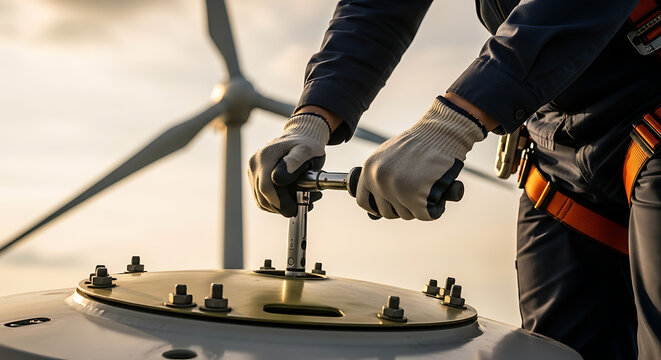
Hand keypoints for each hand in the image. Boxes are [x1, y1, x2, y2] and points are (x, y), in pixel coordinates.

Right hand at [248, 113, 329, 216]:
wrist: (301, 137)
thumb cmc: (307, 145)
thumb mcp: (306, 151)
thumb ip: (294, 162)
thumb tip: (277, 179)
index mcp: (265, 157)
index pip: (266, 188)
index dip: (280, 203)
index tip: (296, 208)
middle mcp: (254, 164)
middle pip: (263, 197)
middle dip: (283, 207)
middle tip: (303, 206)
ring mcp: (253, 171)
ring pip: (262, 200)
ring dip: (280, 207)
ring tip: (300, 201)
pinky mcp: (255, 177)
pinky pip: (262, 197)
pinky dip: (276, 203)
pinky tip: (291, 199)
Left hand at [356, 96, 486, 219]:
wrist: (441, 133)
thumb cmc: (419, 144)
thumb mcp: (389, 156)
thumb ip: (380, 177)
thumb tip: (375, 208)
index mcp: (369, 170)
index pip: (363, 201)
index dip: (376, 207)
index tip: (387, 207)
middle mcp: (379, 180)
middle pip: (386, 212)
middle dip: (402, 207)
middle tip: (416, 193)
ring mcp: (396, 190)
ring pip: (406, 215)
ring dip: (419, 207)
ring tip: (428, 187)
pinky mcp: (416, 197)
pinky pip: (425, 215)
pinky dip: (435, 209)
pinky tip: (439, 194)